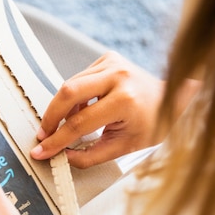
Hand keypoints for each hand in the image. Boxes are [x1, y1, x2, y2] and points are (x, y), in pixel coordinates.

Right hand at [30, 51, 164, 167]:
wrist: (172, 99)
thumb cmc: (152, 124)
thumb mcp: (124, 147)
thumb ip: (90, 156)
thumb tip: (62, 156)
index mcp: (125, 100)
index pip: (80, 123)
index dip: (57, 140)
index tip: (41, 150)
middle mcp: (117, 76)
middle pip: (68, 93)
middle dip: (51, 117)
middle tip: (44, 134)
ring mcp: (112, 63)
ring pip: (70, 84)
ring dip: (62, 108)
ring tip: (66, 125)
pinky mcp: (107, 58)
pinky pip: (78, 78)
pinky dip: (74, 97)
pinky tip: (81, 109)